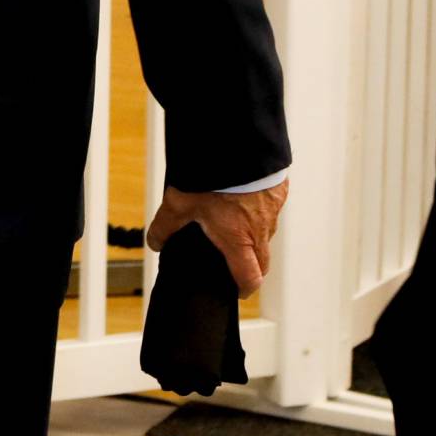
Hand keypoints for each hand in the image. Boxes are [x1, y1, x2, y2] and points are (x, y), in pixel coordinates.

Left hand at [146, 179, 287, 296]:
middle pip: (263, 260)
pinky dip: (261, 208)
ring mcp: (272, 210)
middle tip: (237, 262)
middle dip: (252, 266)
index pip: (250, 278)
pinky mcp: (279, 189)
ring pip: (267, 232)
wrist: (238, 145)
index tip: (238, 289)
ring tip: (237, 222)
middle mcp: (260, 229)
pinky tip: (246, 196)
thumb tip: (156, 241)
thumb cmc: (214, 177)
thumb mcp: (180, 204)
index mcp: (238, 240)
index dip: (244, 287)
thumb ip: (166, 226)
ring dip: (256, 234)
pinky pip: (272, 207)